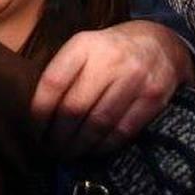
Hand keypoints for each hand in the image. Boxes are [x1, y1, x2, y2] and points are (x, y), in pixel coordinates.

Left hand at [30, 20, 191, 158]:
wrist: (159, 42)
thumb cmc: (110, 51)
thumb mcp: (84, 48)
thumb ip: (64, 72)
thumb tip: (40, 113)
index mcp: (84, 44)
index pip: (53, 82)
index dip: (40, 111)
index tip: (35, 130)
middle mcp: (109, 59)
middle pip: (75, 107)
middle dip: (58, 135)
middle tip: (51, 149)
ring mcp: (134, 78)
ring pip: (99, 123)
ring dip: (80, 145)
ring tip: (69, 153)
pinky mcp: (153, 97)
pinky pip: (123, 130)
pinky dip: (104, 145)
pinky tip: (93, 149)